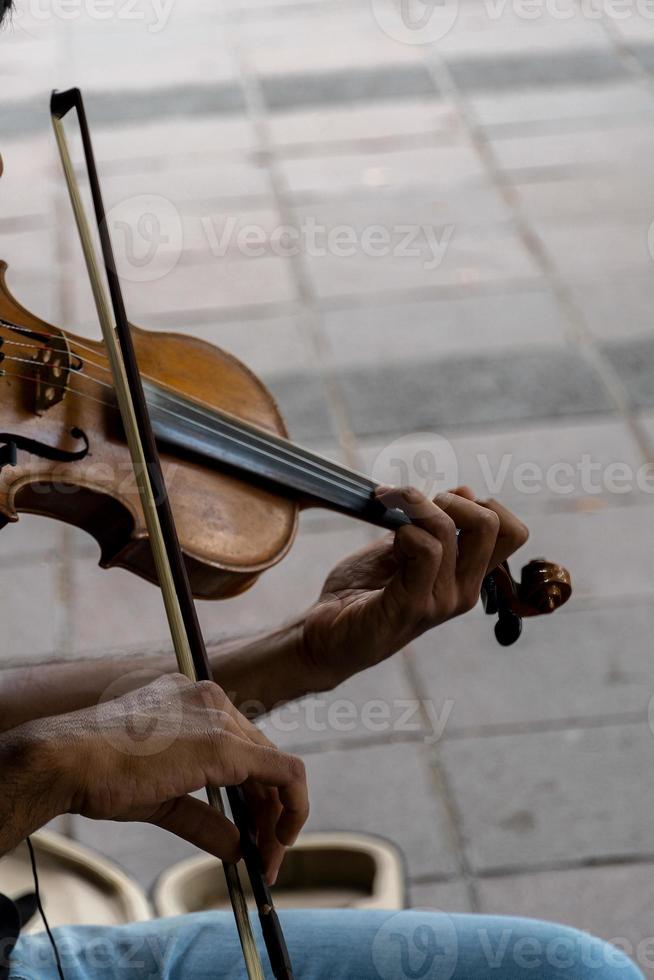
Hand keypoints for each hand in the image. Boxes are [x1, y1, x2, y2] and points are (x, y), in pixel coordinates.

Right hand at [7, 676, 307, 883]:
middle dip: (269, 813)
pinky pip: (284, 772)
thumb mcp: (161, 797)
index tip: (254, 833)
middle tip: (266, 858)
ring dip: (277, 819)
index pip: (241, 749)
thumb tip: (238, 848)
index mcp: (192, 702)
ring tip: (268, 862)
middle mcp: (211, 700)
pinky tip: (278, 843)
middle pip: (260, 760)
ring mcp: (219, 716)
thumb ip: (204, 817)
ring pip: (275, 768)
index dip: (255, 795)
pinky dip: (292, 808)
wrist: (67, 760)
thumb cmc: (98, 774)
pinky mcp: (224, 742)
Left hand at [302, 486, 528, 687]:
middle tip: (412, 503)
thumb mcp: (401, 547)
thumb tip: (465, 490)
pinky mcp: (412, 607)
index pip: (513, 532)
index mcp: (466, 576)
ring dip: (413, 506)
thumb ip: (433, 526)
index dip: (481, 503)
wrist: (324, 634)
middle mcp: (463, 591)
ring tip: (386, 507)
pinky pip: (425, 551)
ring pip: (448, 531)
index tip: (440, 501)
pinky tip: (387, 538)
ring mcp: (442, 602)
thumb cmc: (361, 592)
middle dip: (450, 499)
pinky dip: (404, 530)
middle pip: (492, 524)